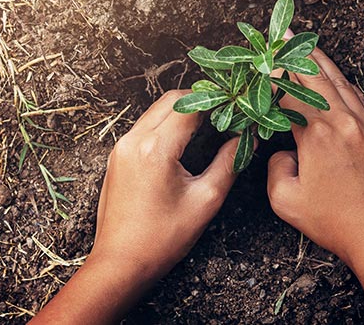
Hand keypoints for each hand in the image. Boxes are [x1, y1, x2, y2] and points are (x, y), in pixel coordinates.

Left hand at [32, 90, 242, 323]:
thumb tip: (246, 139)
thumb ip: (229, 163)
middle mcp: (134, 140)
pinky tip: (185, 140)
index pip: (191, 105)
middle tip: (227, 112)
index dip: (218, 101)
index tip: (238, 105)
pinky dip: (166, 124)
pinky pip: (144, 127)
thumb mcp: (206, 200)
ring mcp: (121, 147)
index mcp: (156, 148)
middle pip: (171, 100)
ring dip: (182, 112)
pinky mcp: (117, 157)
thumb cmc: (163, 238)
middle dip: (201, 101)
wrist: (120, 264)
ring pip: (156, 111)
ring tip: (210, 124)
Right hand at [266, 33, 363, 324]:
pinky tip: (338, 82)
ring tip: (308, 47)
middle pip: (318, 76)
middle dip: (298, 53)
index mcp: (319, 133)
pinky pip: (360, 100)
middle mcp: (346, 121)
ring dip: (323, 63)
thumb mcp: (287, 200)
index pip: (290, 94)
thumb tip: (283, 153)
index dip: (273, 77)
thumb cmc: (336, 222)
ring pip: (343, 83)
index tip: (261, 62)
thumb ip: (276, 168)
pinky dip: (344, 85)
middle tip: (284, 34)